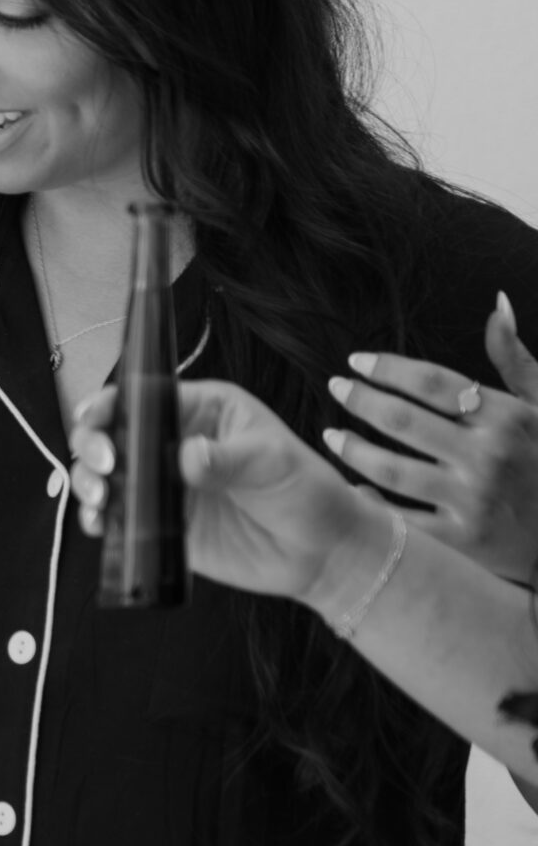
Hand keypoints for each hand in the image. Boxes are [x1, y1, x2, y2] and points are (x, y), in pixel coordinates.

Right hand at [67, 380, 375, 606]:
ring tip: (99, 498)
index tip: (96, 421)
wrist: (322, 552)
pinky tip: (100, 522)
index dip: (109, 404)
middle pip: (112, 432)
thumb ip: (227, 458)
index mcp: (199, 410)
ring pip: (106, 473)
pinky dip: (100, 517)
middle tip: (106, 468)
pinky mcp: (160, 522)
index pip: (141, 396)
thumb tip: (186, 457)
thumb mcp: (273, 462)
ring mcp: (163, 483)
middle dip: (92, 444)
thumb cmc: (306, 490)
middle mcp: (172, 442)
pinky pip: (118, 515)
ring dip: (89, 481)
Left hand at [323, 293, 537, 582]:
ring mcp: (474, 501)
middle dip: (360, 399)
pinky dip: (370, 501)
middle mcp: (489, 457)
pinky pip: (401, 519)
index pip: (434, 382)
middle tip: (336, 387)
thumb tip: (497, 303)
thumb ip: (514, 359)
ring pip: (392, 469)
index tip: (357, 360)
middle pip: (403, 420)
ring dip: (352, 449)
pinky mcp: (464, 541)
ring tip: (331, 435)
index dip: (389, 367)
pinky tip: (351, 487)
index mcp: (507, 419)